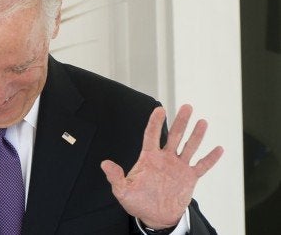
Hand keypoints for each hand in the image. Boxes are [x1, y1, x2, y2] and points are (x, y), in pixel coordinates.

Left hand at [100, 104, 222, 229]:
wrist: (155, 216)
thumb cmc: (137, 202)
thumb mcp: (123, 190)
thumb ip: (115, 177)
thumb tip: (104, 164)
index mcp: (149, 158)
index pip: (152, 135)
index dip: (155, 122)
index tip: (159, 109)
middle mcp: (165, 158)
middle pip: (174, 136)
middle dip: (181, 121)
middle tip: (187, 106)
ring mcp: (178, 167)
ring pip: (189, 147)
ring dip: (196, 135)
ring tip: (202, 122)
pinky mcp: (189, 178)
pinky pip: (201, 166)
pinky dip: (210, 159)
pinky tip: (218, 149)